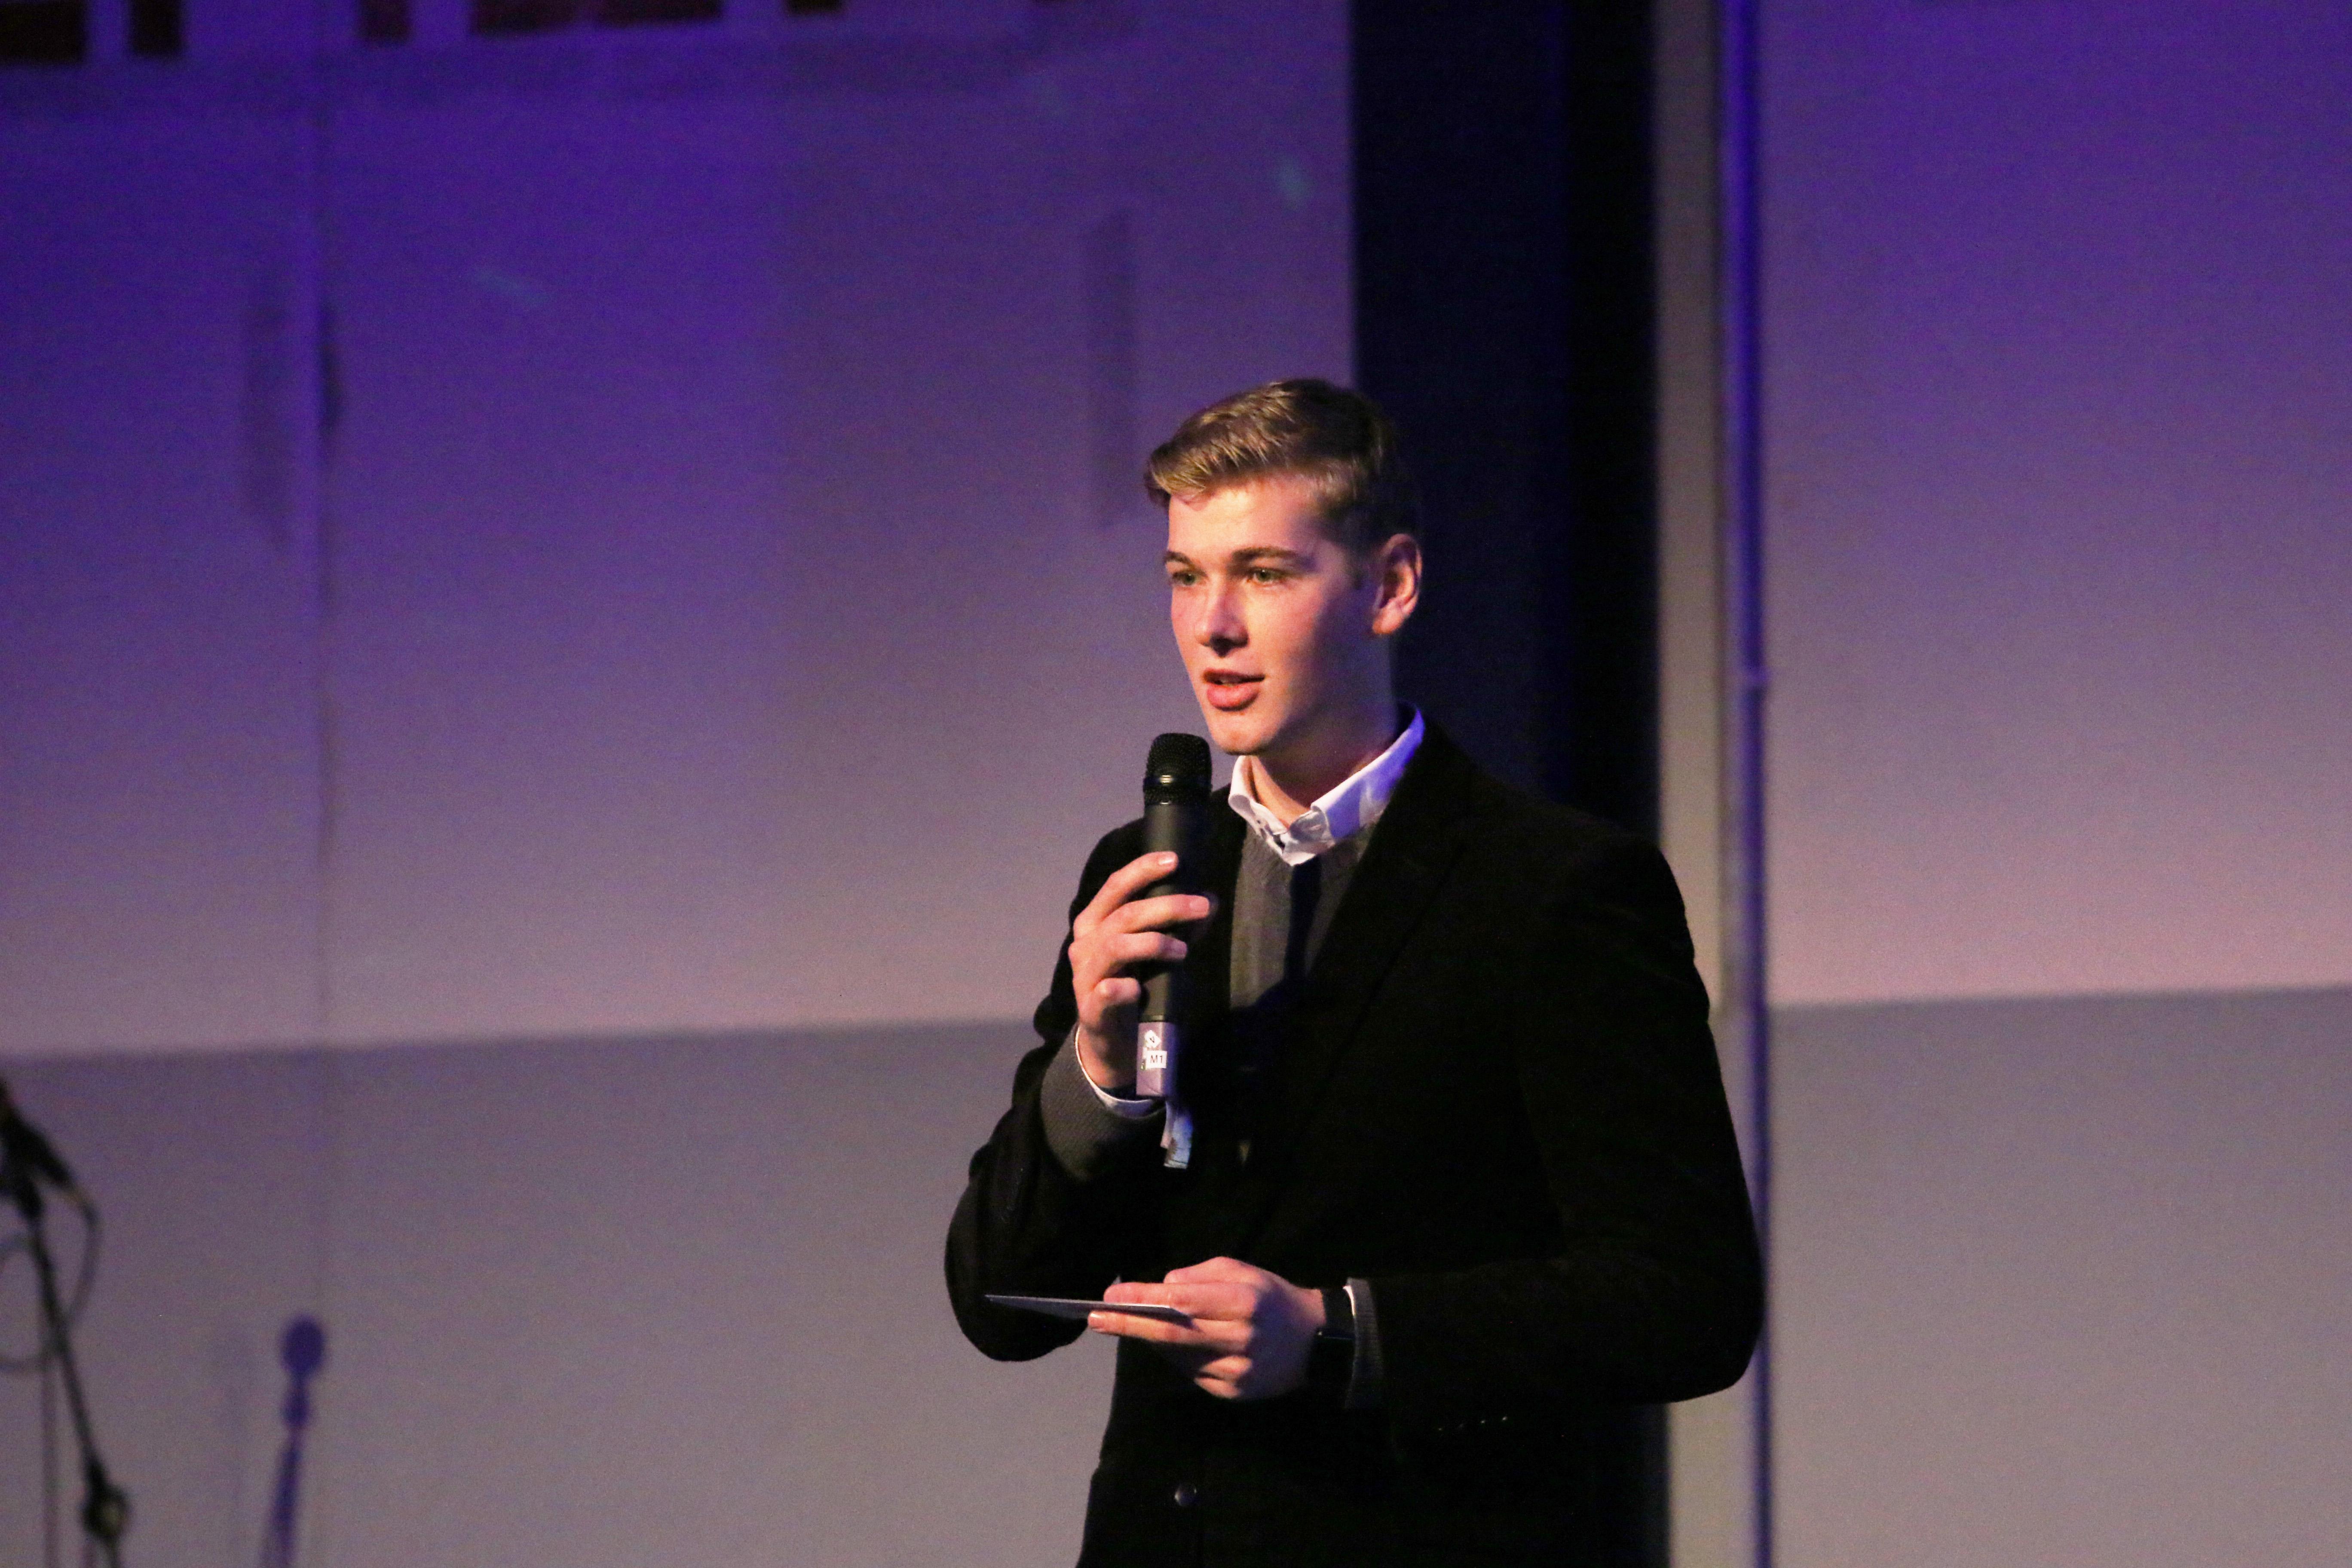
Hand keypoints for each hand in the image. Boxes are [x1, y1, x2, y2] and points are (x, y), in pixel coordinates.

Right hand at [1068, 851, 1214, 1092]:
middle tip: (1201, 906)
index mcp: (1095, 924)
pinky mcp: (1091, 1010)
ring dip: (1153, 943)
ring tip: (1182, 951)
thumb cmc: (1132, 989)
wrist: (1110, 1044)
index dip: (1142, 870)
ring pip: (1116, 946)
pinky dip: (1124, 987)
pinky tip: (1138, 988)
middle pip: (1124, 915)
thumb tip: (1210, 900)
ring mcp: (1085, 977)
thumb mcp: (1152, 955)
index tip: (1174, 859)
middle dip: (1166, 906)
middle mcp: (1085, 945)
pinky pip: (1106, 991)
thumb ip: (1177, 929)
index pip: (1115, 887)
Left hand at [1088, 1257, 1325, 1400]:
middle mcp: (1240, 1339)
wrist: (1314, 1343)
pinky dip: (1175, 1357)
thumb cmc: (1271, 1297)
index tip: (1109, 1296)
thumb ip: (1200, 1276)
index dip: (1142, 1300)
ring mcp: (1237, 1371)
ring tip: (1129, 1323)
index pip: (1181, 1303)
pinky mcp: (1233, 1393)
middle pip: (1172, 1335)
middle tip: (1095, 1319)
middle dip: (1129, 1326)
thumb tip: (1162, 1288)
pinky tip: (1170, 1345)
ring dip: (1150, 1340)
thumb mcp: (1242, 1271)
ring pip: (1178, 1356)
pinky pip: (1191, 1373)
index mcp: (1243, 1302)